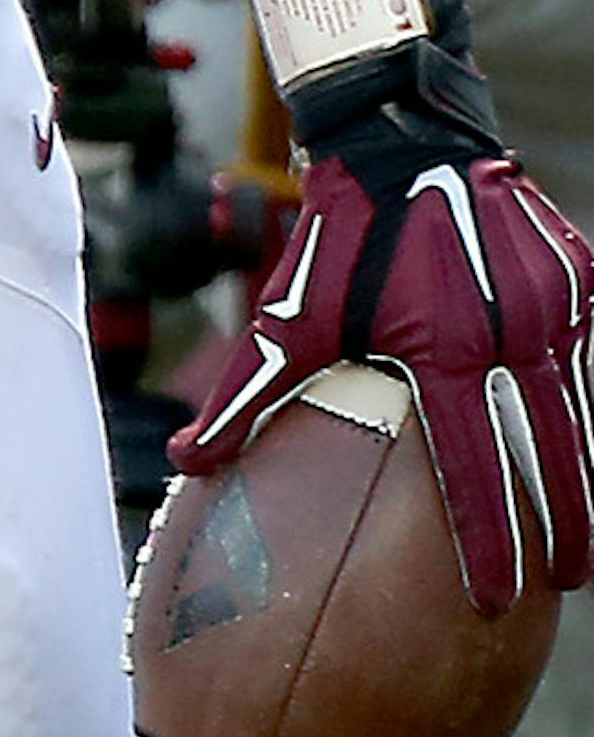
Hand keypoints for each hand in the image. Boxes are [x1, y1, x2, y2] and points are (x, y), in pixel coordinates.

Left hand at [170, 93, 593, 614]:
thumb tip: (183, 463)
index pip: (476, 468)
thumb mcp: (290, 318)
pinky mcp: (576, 271)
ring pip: (578, 403)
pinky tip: (577, 441)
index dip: (490, 541)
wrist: (398, 135)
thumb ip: (245, 397)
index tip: (496, 601)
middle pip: (551, 451)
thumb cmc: (339, 237)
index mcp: (445, 350)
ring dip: (581, 469)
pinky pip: (584, 349)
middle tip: (568, 582)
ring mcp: (553, 297)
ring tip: (578, 532)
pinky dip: (583, 396)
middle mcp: (512, 328)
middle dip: (565, 526)